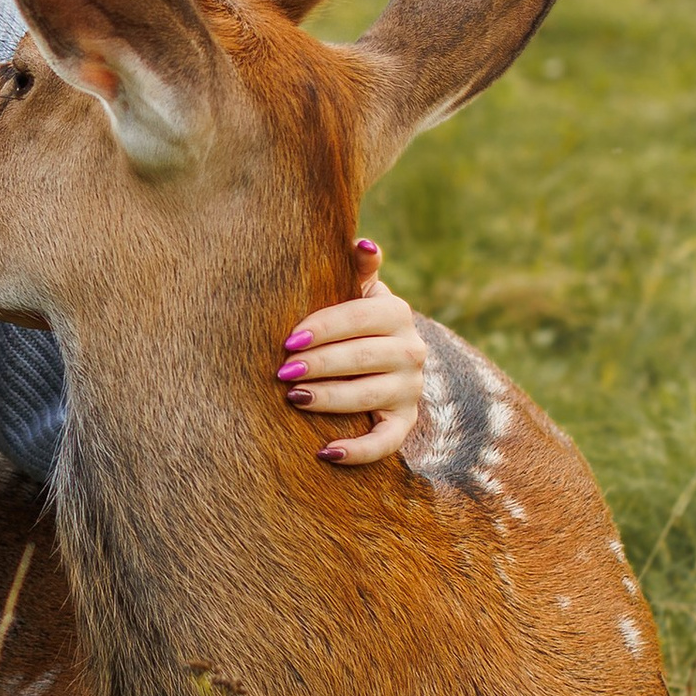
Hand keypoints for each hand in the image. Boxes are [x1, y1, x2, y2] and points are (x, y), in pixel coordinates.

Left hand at [275, 238, 426, 465]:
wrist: (378, 356)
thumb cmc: (350, 317)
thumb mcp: (356, 289)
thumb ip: (357, 268)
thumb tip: (363, 244)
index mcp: (396, 312)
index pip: (358, 318)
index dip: (323, 328)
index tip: (288, 340)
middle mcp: (411, 351)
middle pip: (363, 358)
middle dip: (320, 364)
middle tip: (283, 371)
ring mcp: (410, 389)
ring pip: (371, 397)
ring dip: (331, 399)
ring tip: (295, 399)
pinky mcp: (404, 422)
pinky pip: (386, 443)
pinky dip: (359, 451)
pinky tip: (326, 452)